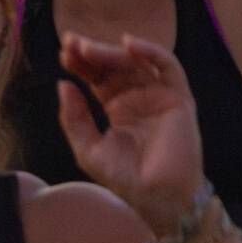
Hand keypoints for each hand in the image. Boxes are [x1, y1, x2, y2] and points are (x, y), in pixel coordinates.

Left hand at [58, 32, 203, 237]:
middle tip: (71, 43)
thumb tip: (63, 84)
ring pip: (135, 62)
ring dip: (111, 51)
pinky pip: (168, 67)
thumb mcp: (89, 150)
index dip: (82, 64)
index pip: (98, 77)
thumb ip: (74, 119)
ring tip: (87, 48)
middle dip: (92, 52)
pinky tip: (129, 45)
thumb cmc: (126, 180)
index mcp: (118, 107)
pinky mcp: (179, 97)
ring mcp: (159, 95)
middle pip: (114, 65)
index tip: (63, 53)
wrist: (157, 198)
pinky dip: (151, 51)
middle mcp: (138, 97)